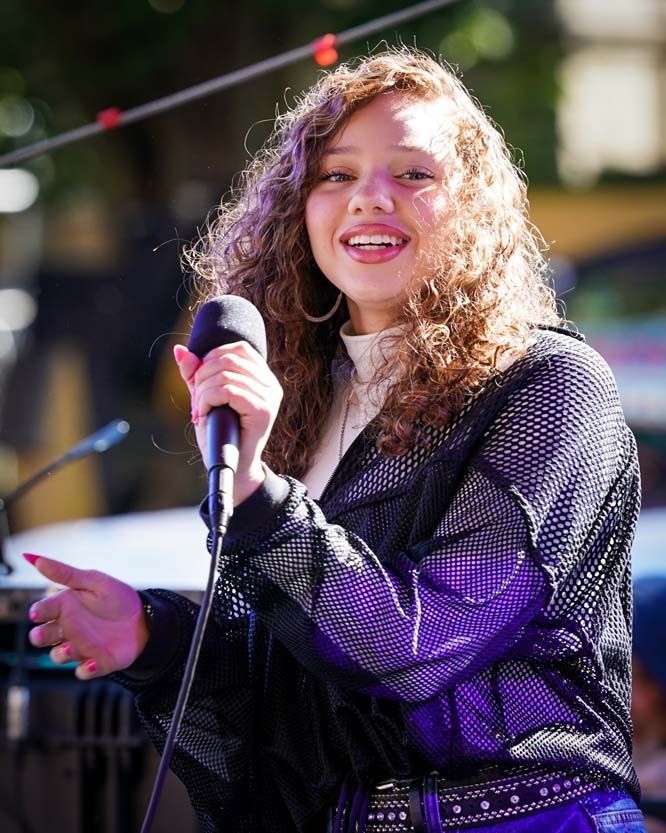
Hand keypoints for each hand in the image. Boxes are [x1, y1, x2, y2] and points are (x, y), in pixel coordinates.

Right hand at [25, 553, 148, 679]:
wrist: (145, 618)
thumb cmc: (117, 598)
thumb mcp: (93, 581)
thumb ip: (65, 573)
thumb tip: (35, 558)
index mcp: (65, 607)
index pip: (42, 610)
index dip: (38, 612)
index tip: (39, 612)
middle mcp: (68, 629)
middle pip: (42, 636)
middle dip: (39, 636)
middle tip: (44, 634)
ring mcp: (80, 647)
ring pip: (58, 656)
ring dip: (61, 654)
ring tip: (71, 647)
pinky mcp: (95, 663)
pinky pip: (83, 672)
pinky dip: (85, 670)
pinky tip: (92, 663)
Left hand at [173, 341, 282, 504]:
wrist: (232, 469)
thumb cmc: (220, 435)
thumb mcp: (205, 399)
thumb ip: (196, 376)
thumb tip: (180, 350)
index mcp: (263, 378)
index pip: (239, 349)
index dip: (212, 358)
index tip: (199, 382)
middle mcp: (271, 385)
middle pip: (229, 359)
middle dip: (202, 377)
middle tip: (196, 401)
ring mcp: (270, 398)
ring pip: (225, 375)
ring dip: (202, 392)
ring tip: (199, 411)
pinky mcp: (263, 411)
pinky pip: (228, 391)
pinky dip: (207, 400)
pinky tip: (203, 415)